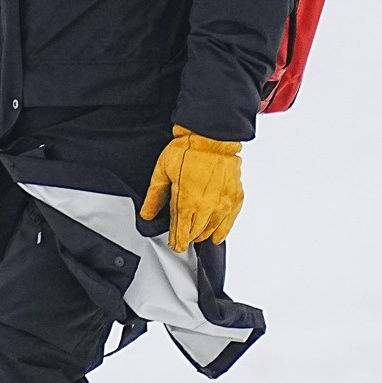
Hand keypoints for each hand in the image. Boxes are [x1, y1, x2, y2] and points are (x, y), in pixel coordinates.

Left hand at [139, 127, 243, 251]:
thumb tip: (147, 214)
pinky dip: (222, 231)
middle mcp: (206, 207)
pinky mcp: (234, 198)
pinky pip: (229, 222)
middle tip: (182, 239)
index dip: (176, 241)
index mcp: (186, 202)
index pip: (180, 232)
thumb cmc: (188, 150)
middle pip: (196, 233)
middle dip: (187, 238)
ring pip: (211, 230)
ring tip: (197, 235)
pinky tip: (217, 236)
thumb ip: (155, 196)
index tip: (174, 244)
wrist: (212, 138)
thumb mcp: (162, 171)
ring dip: (202, 235)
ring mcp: (222, 204)